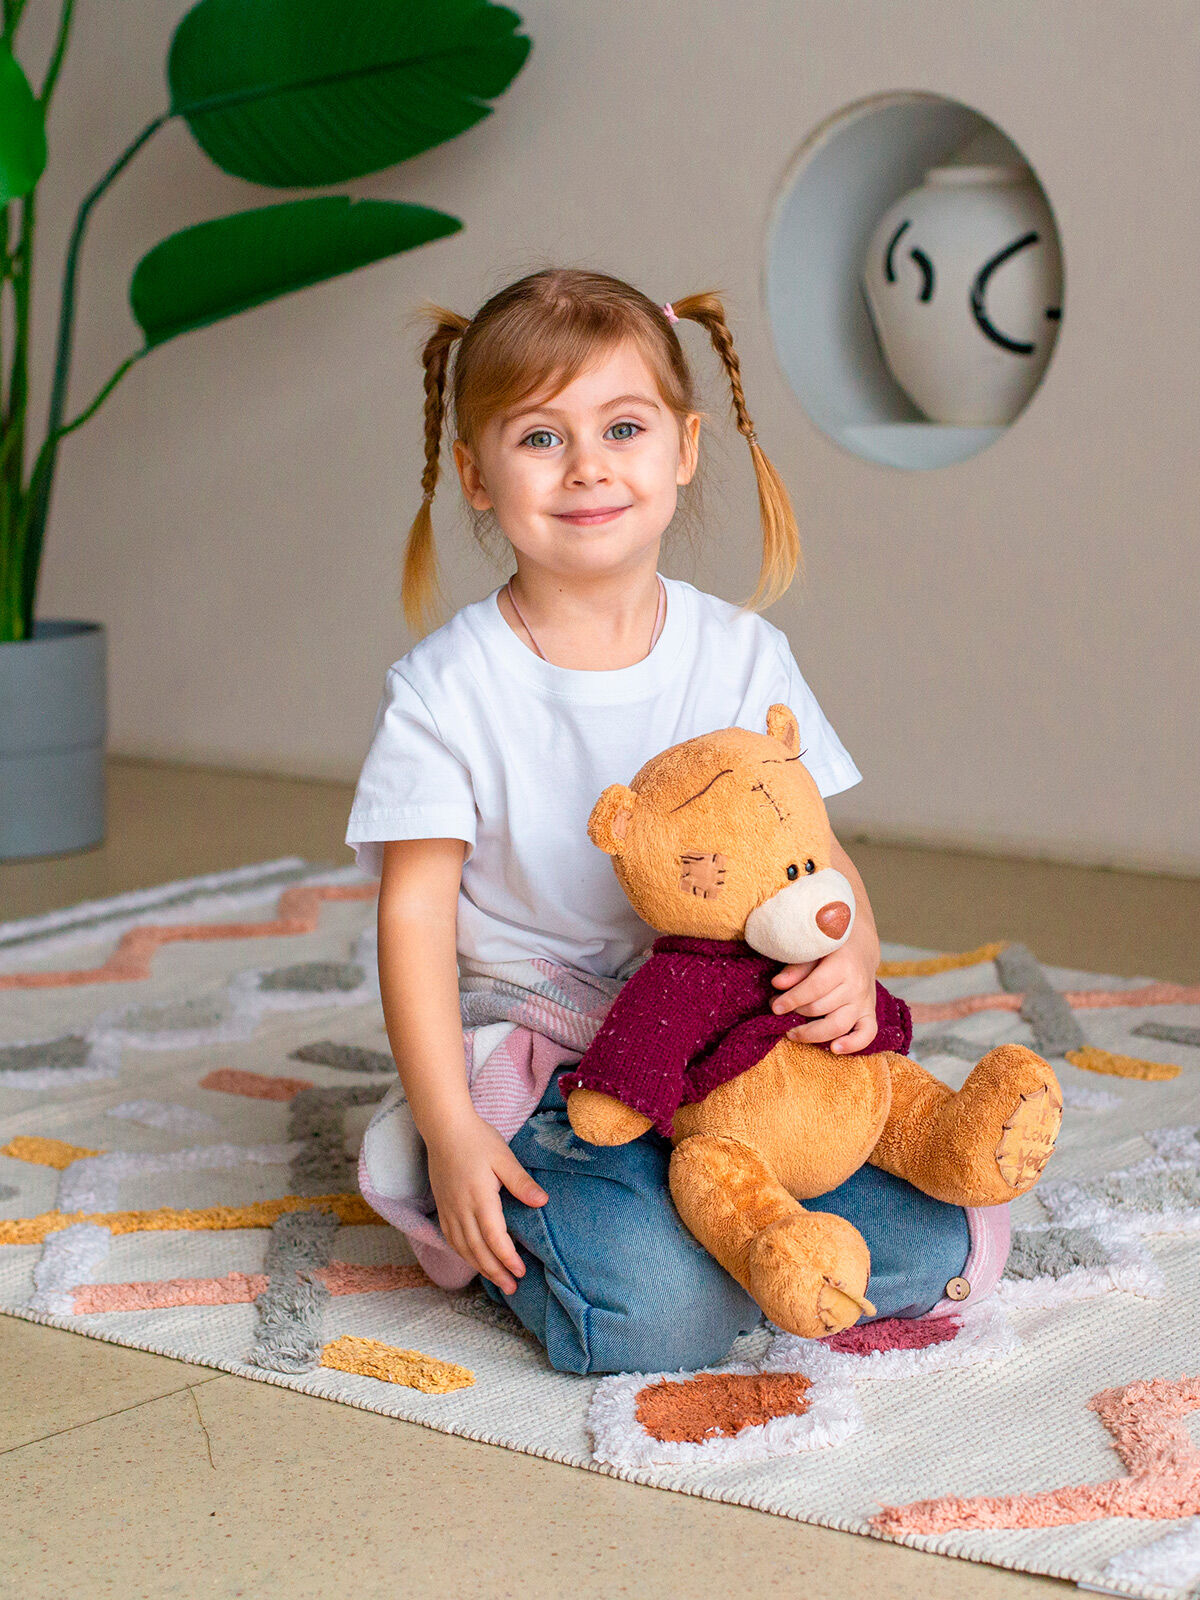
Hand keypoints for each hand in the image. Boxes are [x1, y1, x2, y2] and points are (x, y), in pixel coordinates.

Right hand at [424, 1108, 546, 1294]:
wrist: (444, 1128)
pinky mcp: (441, 1206)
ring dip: (479, 1267)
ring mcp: (448, 1208)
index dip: (507, 1258)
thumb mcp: (504, 1157)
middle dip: (495, 1272)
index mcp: (479, 1198)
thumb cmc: (477, 1139)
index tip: (521, 1271)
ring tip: (495, 1280)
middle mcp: (461, 1208)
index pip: (493, 1237)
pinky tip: (472, 1259)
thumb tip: (542, 1202)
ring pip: (462, 1247)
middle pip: (477, 1249)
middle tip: (511, 1287)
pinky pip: (450, 1238)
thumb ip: (521, 1182)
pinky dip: (462, 1253)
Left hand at [769, 942, 878, 1053]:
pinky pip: (867, 1034)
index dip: (792, 1000)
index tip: (775, 1006)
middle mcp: (856, 985)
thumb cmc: (830, 947)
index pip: (814, 988)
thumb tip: (777, 984)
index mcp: (843, 965)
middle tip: (777, 1011)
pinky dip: (853, 1045)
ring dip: (812, 1033)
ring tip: (792, 1033)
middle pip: (822, 1008)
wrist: (859, 947)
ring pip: (838, 1025)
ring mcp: (864, 1001)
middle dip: (795, 1013)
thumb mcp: (814, 949)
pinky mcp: (869, 1013)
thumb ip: (796, 967)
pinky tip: (834, 1049)